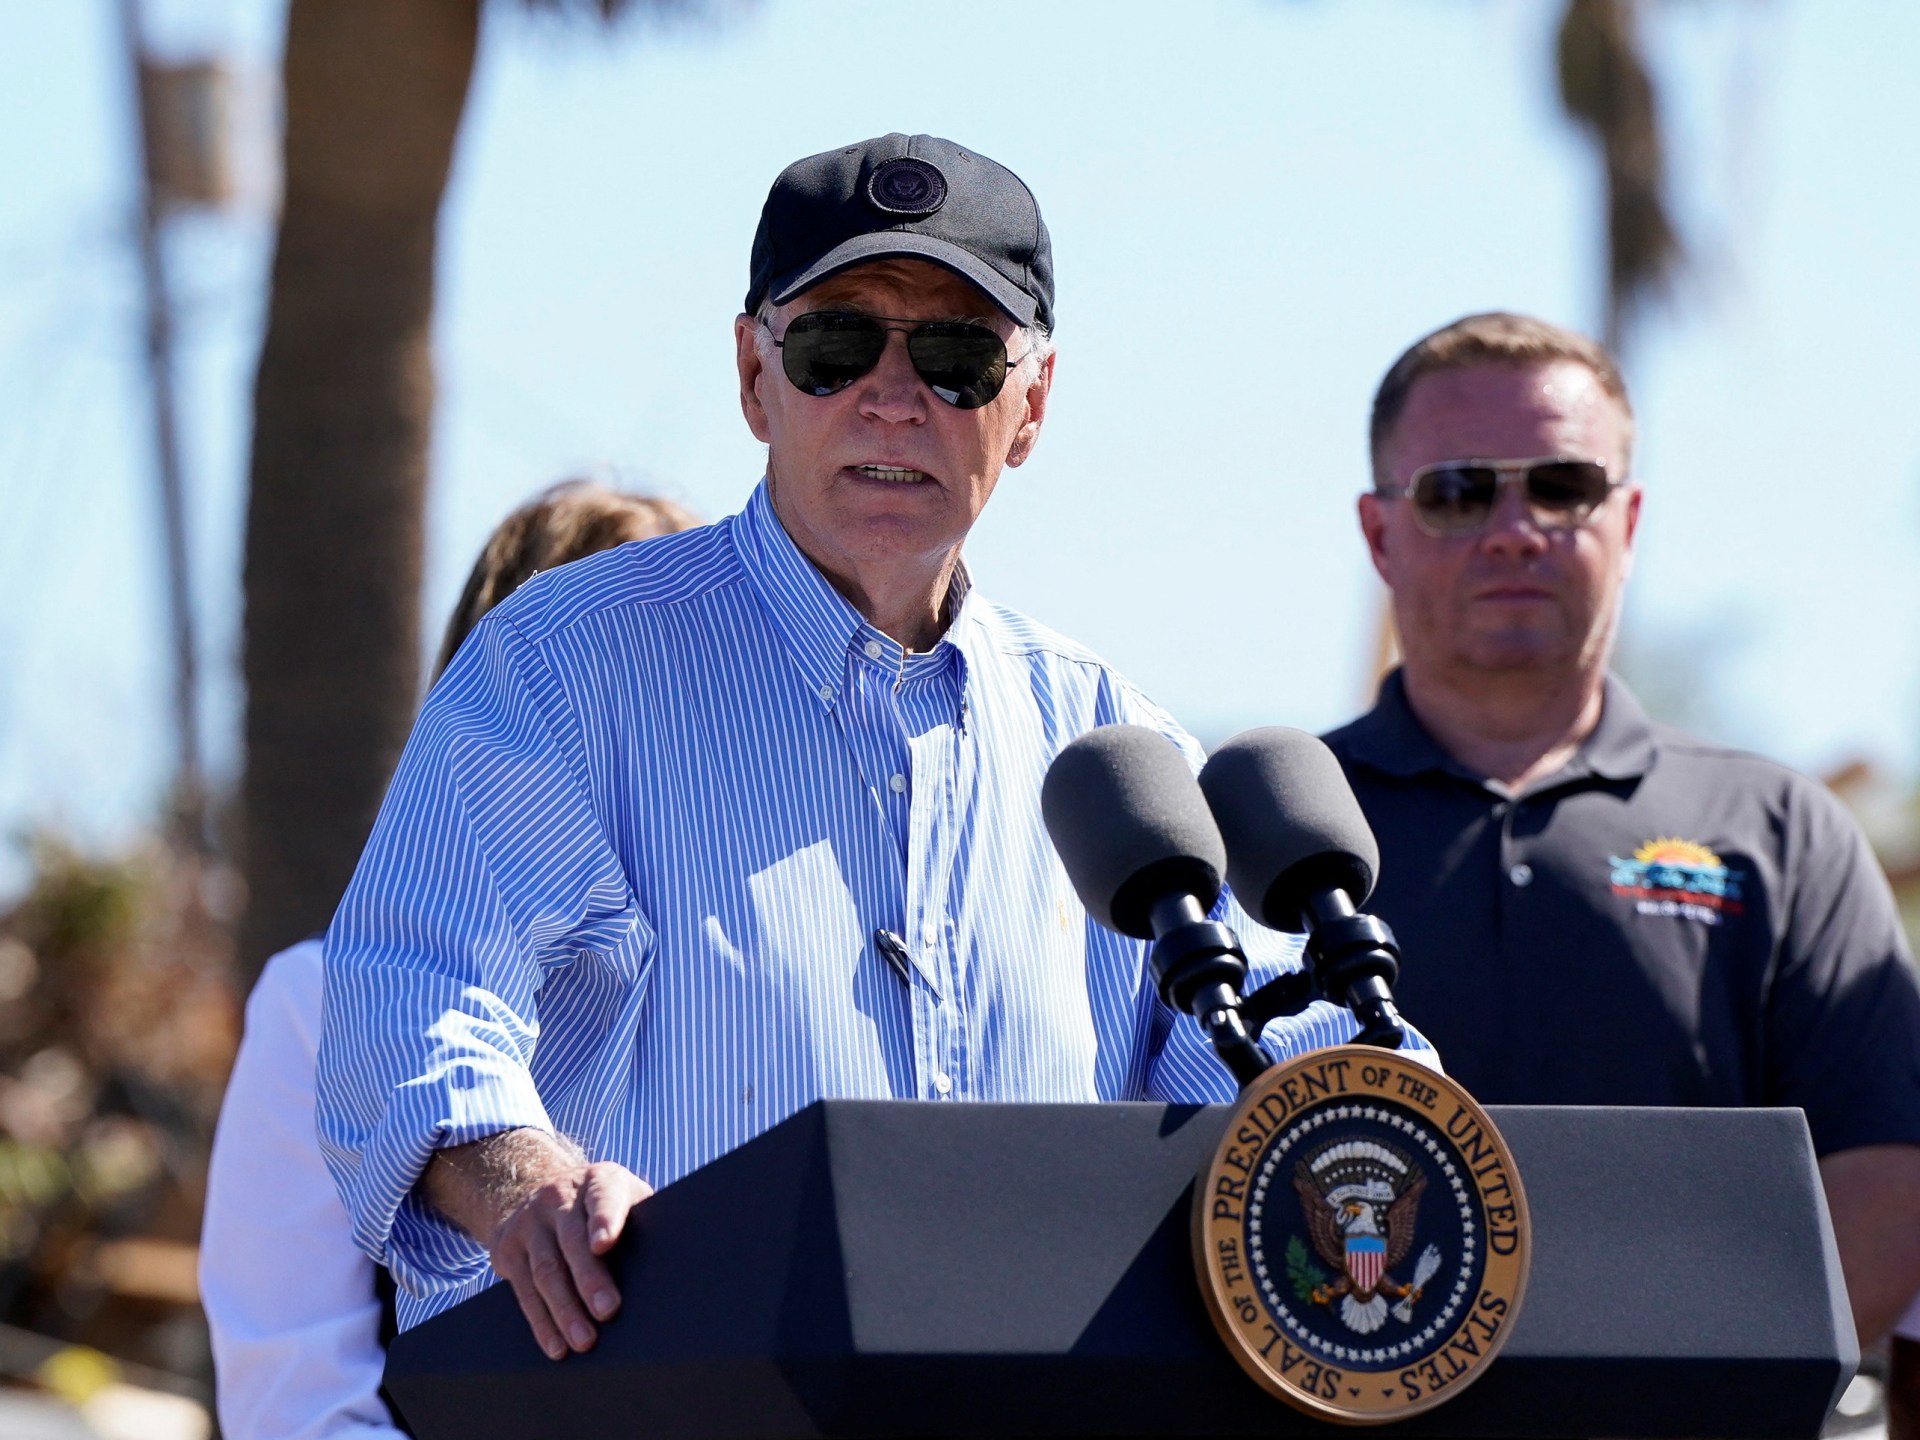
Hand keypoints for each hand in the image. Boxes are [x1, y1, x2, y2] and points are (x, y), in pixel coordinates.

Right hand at [488, 1159, 652, 1359]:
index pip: (603, 1197)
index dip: (604, 1219)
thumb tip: (675, 1270)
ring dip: (565, 1310)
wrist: (535, 1189)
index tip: (605, 1245)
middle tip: (608, 1312)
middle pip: (572, 1241)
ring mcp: (528, 1221)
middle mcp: (558, 1195)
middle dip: (589, 1279)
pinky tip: (557, 1345)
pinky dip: (541, 1322)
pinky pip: (524, 1291)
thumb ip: (639, 1221)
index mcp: (598, 1180)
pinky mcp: (506, 1248)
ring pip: (546, 1270)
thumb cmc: (600, 1206)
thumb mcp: (623, 1196)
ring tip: (585, 1341)